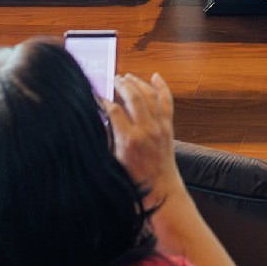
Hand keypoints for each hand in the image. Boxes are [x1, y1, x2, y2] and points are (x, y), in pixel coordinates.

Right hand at [107, 72, 181, 194]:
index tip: (98, 96)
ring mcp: (159, 127)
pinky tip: (156, 76)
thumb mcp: (114, 160)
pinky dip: (162, 87)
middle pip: (133, 98)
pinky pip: (167, 102)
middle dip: (122, 85)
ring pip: (150, 96)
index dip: (104, 101)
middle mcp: (146, 130)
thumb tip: (101, 118)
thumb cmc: (134, 178)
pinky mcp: (168, 127)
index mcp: (129, 139)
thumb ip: (108, 138)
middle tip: (114, 79)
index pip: (114, 110)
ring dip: (138, 83)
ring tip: (128, 76)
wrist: (159, 188)